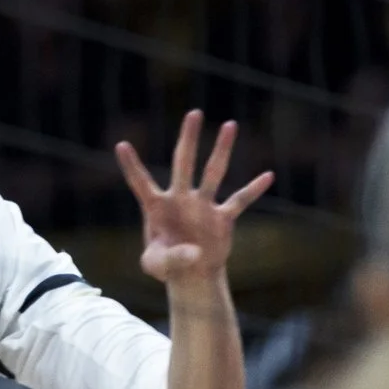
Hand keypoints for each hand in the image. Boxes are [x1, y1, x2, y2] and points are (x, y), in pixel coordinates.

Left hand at [116, 110, 273, 286]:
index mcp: (156, 207)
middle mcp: (180, 199)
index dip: (131, 166)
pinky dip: (253, 190)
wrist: (192, 274)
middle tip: (193, 113)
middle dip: (188, 139)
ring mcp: (202, 205)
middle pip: (183, 163)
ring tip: (229, 124)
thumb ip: (171, 259)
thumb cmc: (166, 266)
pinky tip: (268, 176)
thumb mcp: (158, 266)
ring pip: (214, 172)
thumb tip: (195, 252)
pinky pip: (240, 200)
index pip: (140, 182)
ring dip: (221, 150)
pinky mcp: (222, 218)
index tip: (121, 144)